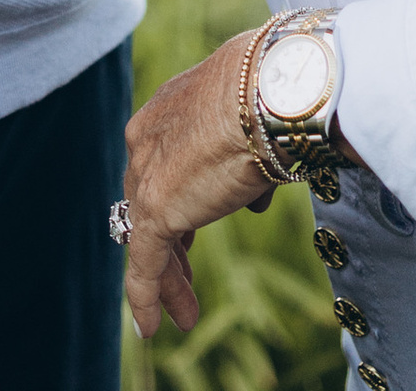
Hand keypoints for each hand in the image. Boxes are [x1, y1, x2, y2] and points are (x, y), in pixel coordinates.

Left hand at [120, 36, 274, 340]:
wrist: (266, 89)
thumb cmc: (271, 96)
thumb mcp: (253, 127)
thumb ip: (245, 164)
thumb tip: (253, 200)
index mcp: (167, 110)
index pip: (162, 166)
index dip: (177, 203)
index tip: (191, 233)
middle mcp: (146, 138)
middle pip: (150, 203)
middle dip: (171, 245)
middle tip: (186, 277)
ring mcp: (147, 173)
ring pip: (148, 237)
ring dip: (168, 279)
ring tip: (185, 314)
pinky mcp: (154, 209)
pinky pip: (144, 264)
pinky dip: (147, 297)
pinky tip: (153, 326)